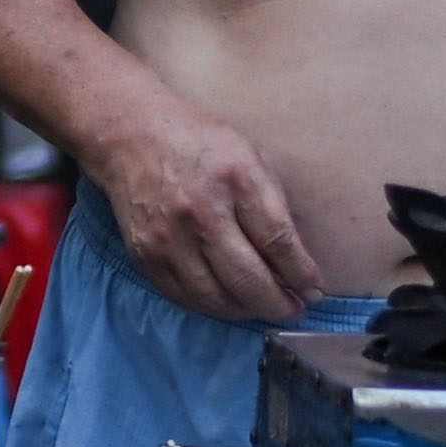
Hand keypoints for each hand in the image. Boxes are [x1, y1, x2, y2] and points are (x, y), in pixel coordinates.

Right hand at [87, 92, 313, 326]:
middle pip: (248, 278)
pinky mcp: (145, 255)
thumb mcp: (250, 157)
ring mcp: (169, 238)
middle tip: (294, 310)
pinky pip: (185, 297)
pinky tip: (230, 302)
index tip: (314, 291)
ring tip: (264, 309)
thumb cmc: (202, 144)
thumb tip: (295, 261)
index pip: (277, 241)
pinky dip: (213, 306)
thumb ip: (272, 205)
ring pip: (216, 298)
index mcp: (237, 179)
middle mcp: (202, 212)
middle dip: (279, 304)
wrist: (131, 135)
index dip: (301, 274)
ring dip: (247, 311)